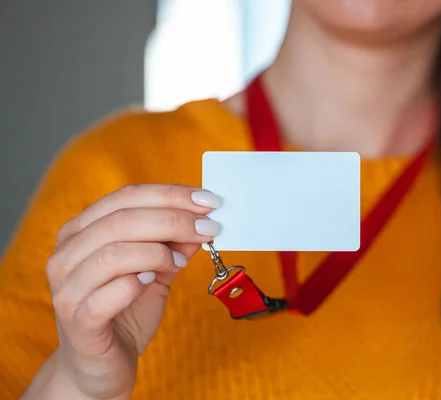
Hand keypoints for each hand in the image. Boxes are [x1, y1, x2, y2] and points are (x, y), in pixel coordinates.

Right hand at [43, 184, 220, 399]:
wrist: (100, 366)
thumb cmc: (125, 312)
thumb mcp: (156, 271)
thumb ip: (174, 246)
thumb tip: (203, 221)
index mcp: (81, 231)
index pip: (126, 196)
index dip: (170, 194)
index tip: (208, 200)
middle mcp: (66, 254)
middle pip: (121, 220)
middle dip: (174, 220)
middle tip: (208, 227)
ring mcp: (67, 288)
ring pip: (113, 253)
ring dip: (158, 253)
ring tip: (180, 263)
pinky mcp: (77, 322)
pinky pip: (107, 294)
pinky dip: (137, 283)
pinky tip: (153, 282)